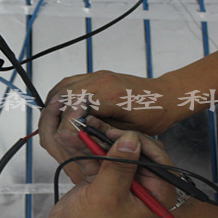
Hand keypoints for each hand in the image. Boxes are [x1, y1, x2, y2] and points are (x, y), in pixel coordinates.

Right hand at [40, 70, 183, 138]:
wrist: (166, 97)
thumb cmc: (153, 115)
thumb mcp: (128, 133)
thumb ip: (100, 133)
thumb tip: (76, 138)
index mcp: (111, 96)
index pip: (74, 111)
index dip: (65, 129)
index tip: (64, 141)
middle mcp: (101, 81)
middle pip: (63, 97)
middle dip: (53, 117)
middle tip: (52, 135)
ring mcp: (98, 76)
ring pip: (63, 87)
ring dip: (54, 106)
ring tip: (51, 125)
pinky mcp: (97, 76)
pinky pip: (70, 82)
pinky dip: (61, 96)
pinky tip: (60, 110)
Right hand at [43, 130, 174, 217]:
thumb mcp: (108, 196)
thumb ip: (119, 166)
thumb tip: (130, 139)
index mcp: (156, 195)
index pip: (158, 159)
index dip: (139, 143)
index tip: (120, 134)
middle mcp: (143, 186)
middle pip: (134, 151)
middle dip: (113, 138)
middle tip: (97, 126)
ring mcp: (123, 181)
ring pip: (113, 152)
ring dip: (95, 140)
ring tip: (80, 128)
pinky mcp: (104, 179)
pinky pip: (98, 157)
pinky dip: (85, 148)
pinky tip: (72, 137)